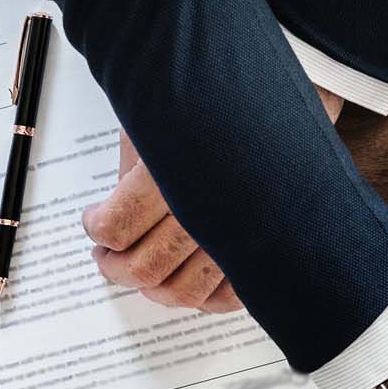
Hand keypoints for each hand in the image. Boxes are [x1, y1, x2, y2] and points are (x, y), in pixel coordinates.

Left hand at [83, 88, 344, 311]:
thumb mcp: (161, 120)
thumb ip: (136, 171)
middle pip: (147, 269)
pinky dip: (202, 298)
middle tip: (107, 257)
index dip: (97, 229)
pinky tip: (187, 279)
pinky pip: (228, 299)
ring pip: (184, 293)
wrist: (294, 89)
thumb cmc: (221, 98)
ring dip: (154, 289)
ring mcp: (241, 238)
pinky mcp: (265, 252)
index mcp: (175, 173)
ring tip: (143, 269)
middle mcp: (210, 213)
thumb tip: (115, 217)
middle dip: (117, 268)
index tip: (93, 221)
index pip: (117, 228)